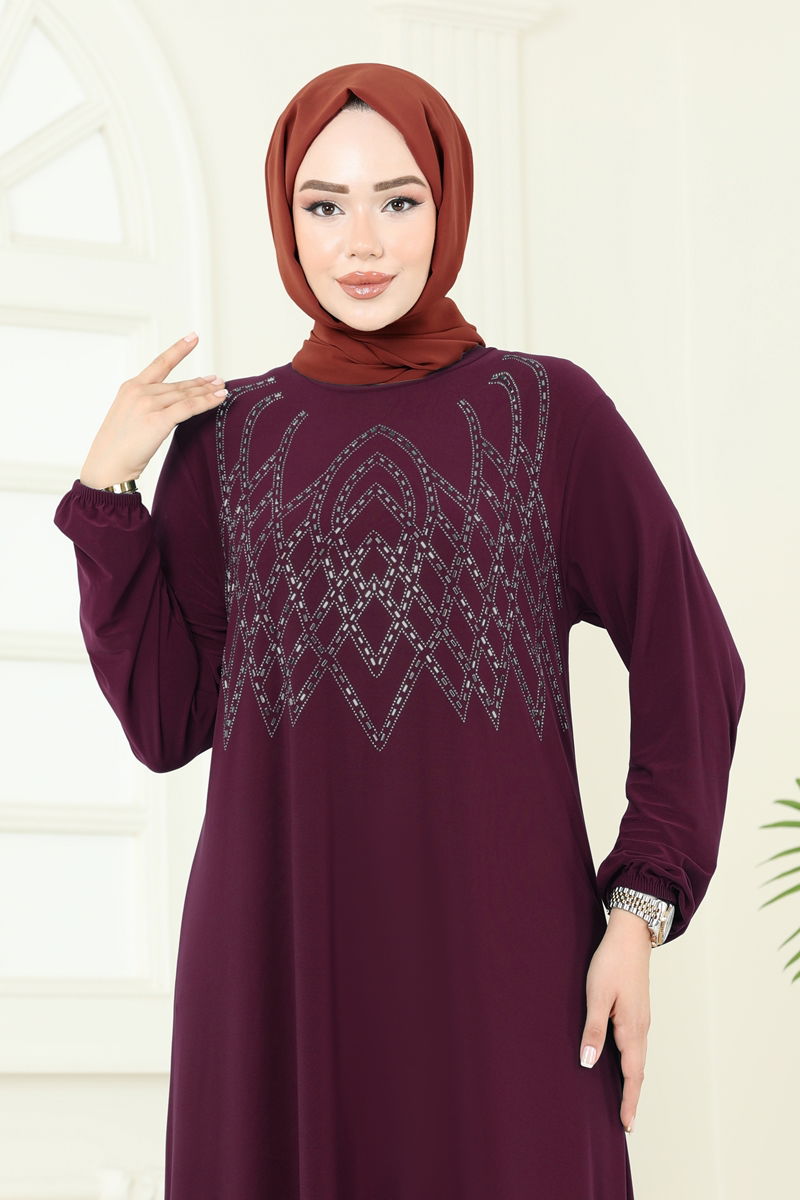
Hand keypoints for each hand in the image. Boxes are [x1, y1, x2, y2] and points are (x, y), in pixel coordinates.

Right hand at [79, 332, 227, 488]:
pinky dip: (207, 402)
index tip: (193, 337)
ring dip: (207, 391)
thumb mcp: (128, 417)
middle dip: (201, 382)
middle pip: (178, 384)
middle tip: (218, 379)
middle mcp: (140, 391)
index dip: (178, 349)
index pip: (160, 363)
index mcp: (130, 387)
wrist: (107, 465)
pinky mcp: (158, 419)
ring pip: (186, 394)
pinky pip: (189, 407)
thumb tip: (170, 405)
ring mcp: (148, 404)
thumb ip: (146, 405)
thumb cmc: (117, 448)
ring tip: (223, 388)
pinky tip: (220, 398)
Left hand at [578, 907, 651, 1133]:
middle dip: (632, 1097)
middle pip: (638, 1070)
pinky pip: (636, 1044)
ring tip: (625, 1100)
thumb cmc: (611, 962)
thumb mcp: (597, 995)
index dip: (629, 1100)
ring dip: (633, 1081)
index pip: (632, 1074)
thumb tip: (588, 1063)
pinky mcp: (637, 1010)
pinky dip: (632, 1062)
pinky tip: (623, 1063)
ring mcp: (641, 1018)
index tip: (626, 1125)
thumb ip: (593, 1029)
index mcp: (632, 1028)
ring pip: (638, 1057)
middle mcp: (641, 1027)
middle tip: (626, 1123)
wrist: (630, 935)